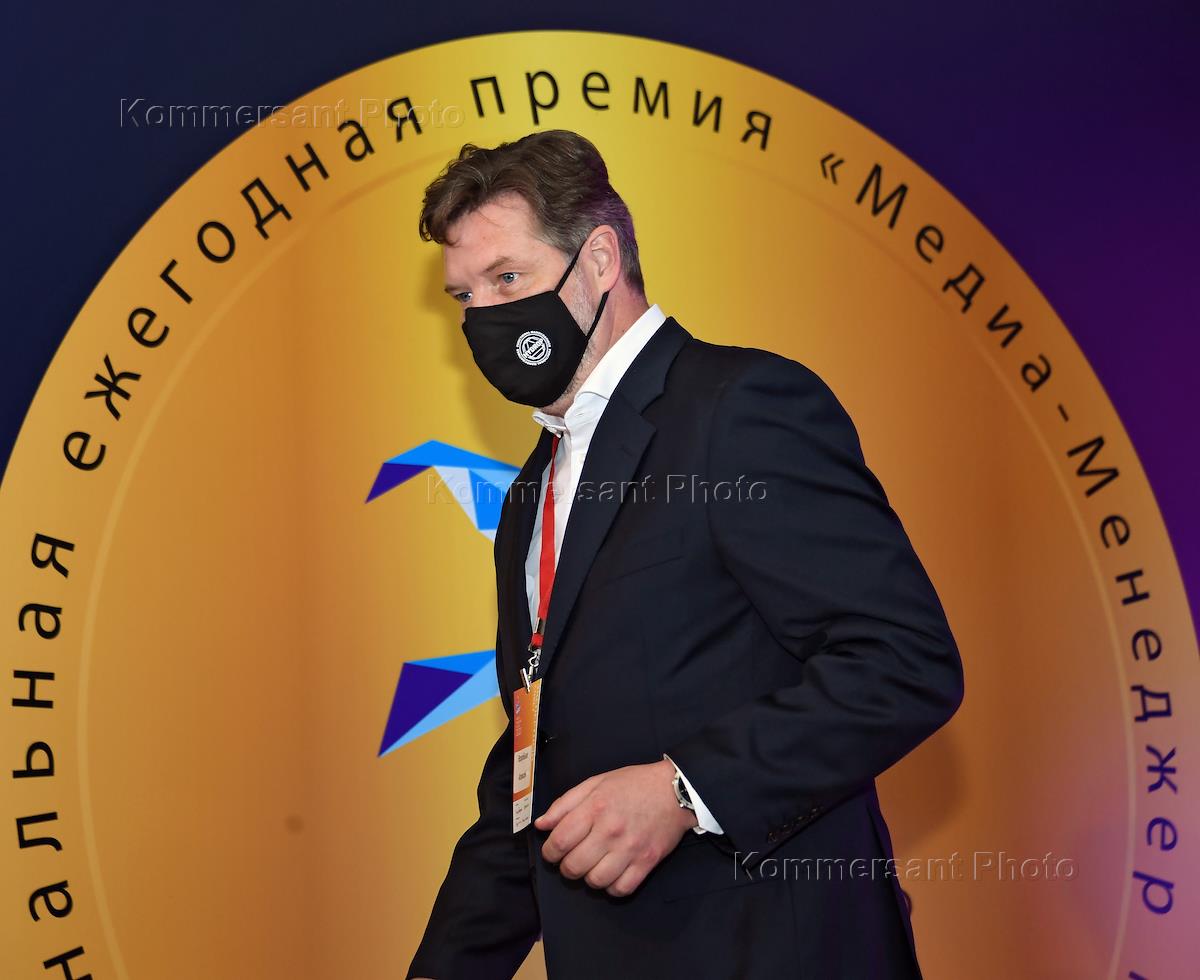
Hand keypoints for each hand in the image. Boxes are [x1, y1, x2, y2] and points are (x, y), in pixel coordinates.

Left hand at [534, 759, 697, 896]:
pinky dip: (611, 887)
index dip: (550, 852)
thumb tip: (542, 825)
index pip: (560, 841)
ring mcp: (630, 849)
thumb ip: (565, 803)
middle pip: (574, 866)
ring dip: (588, 878)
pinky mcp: (647, 862)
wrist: (675, 790)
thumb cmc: (633, 784)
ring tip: (591, 867)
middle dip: (566, 867)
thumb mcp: (596, 782)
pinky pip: (621, 889)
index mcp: (595, 807)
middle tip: (571, 860)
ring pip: (596, 881)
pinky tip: (611, 874)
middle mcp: (611, 830)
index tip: (552, 852)